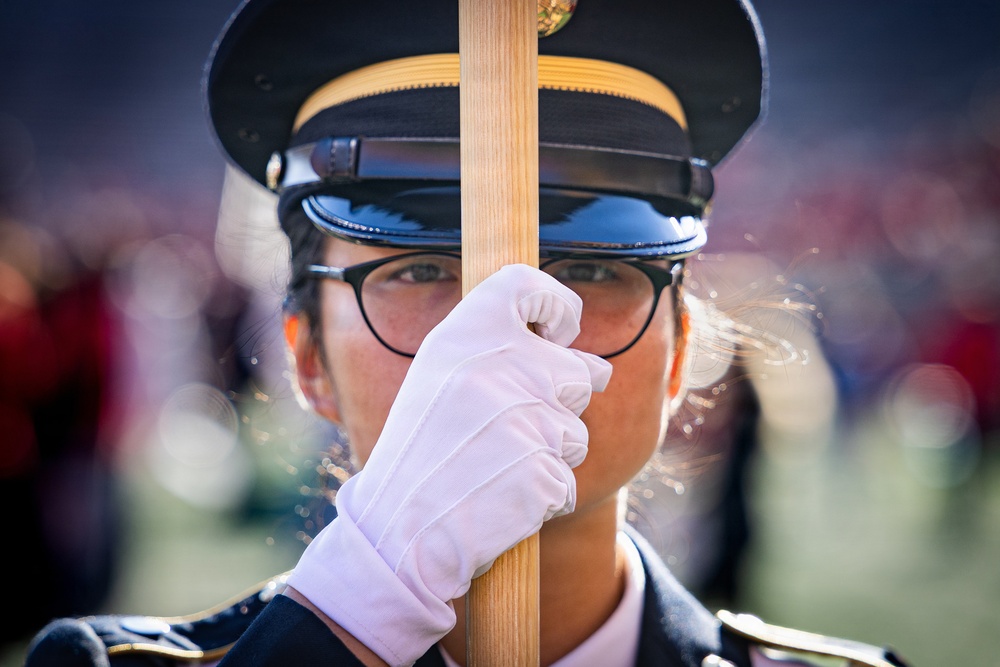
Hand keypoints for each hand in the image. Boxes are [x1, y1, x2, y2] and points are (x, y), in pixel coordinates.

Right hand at [287, 264, 611, 665]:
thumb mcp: (441, 379)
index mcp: (466, 332)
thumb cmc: (422, 451)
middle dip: (556, 404)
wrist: (397, 528)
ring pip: (576, 431)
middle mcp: (501, 364)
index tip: (557, 330)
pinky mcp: (544, 471)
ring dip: (548, 452)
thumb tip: (599, 367)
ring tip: (494, 464)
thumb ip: (508, 355)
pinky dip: (541, 494)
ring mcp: (527, 418)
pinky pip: (566, 479)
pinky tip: (500, 496)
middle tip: (501, 430)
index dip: (556, 304)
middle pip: (578, 371)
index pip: (527, 284)